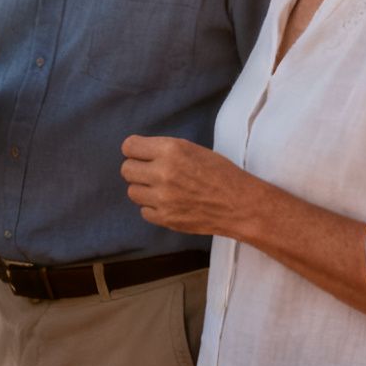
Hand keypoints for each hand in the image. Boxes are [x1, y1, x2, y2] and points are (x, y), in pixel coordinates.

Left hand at [120, 135, 254, 237]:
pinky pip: (144, 211)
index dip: (135, 150)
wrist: (240, 205)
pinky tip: (168, 204)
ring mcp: (162, 199)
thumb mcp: (193, 150)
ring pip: (132, 192)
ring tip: (161, 189)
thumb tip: (142, 154)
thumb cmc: (221, 173)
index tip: (141, 154)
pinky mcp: (165, 219)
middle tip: (151, 172)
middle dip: (137, 169)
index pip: (129, 146)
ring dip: (144, 189)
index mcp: (171, 150)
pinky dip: (153, 208)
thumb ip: (166, 151)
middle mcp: (162, 173)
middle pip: (126, 169)